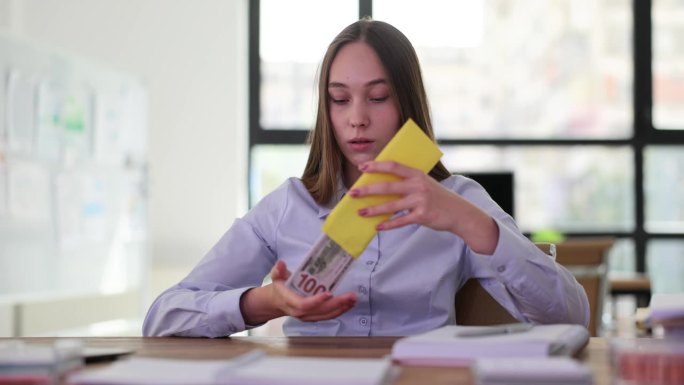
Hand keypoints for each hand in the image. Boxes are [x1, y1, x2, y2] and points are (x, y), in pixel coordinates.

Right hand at [240, 260, 356, 324]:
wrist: (279, 302)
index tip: (329, 293)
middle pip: (321, 311)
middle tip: (350, 296)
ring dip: (342, 308)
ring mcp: (309, 316)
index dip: (317, 301)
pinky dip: (340, 310)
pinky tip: (349, 304)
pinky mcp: (315, 317)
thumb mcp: (276, 276)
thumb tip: (281, 263)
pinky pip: (329, 316)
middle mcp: (301, 312)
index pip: (304, 304)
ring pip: (327, 315)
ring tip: (353, 299)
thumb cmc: (280, 287)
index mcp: (291, 302)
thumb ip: (278, 270)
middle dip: (337, 304)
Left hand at [349, 161, 498, 253]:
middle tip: (352, 192)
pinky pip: (401, 221)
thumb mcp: (425, 184)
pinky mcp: (422, 216)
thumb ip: (407, 182)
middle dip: (368, 189)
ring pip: (392, 205)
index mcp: (417, 174)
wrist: (460, 213)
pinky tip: (377, 227)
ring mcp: (421, 201)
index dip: (376, 166)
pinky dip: (388, 225)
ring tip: (360, 212)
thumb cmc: (438, 198)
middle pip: (388, 186)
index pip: (393, 166)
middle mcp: (418, 185)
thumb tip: (380, 185)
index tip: (362, 167)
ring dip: (374, 210)